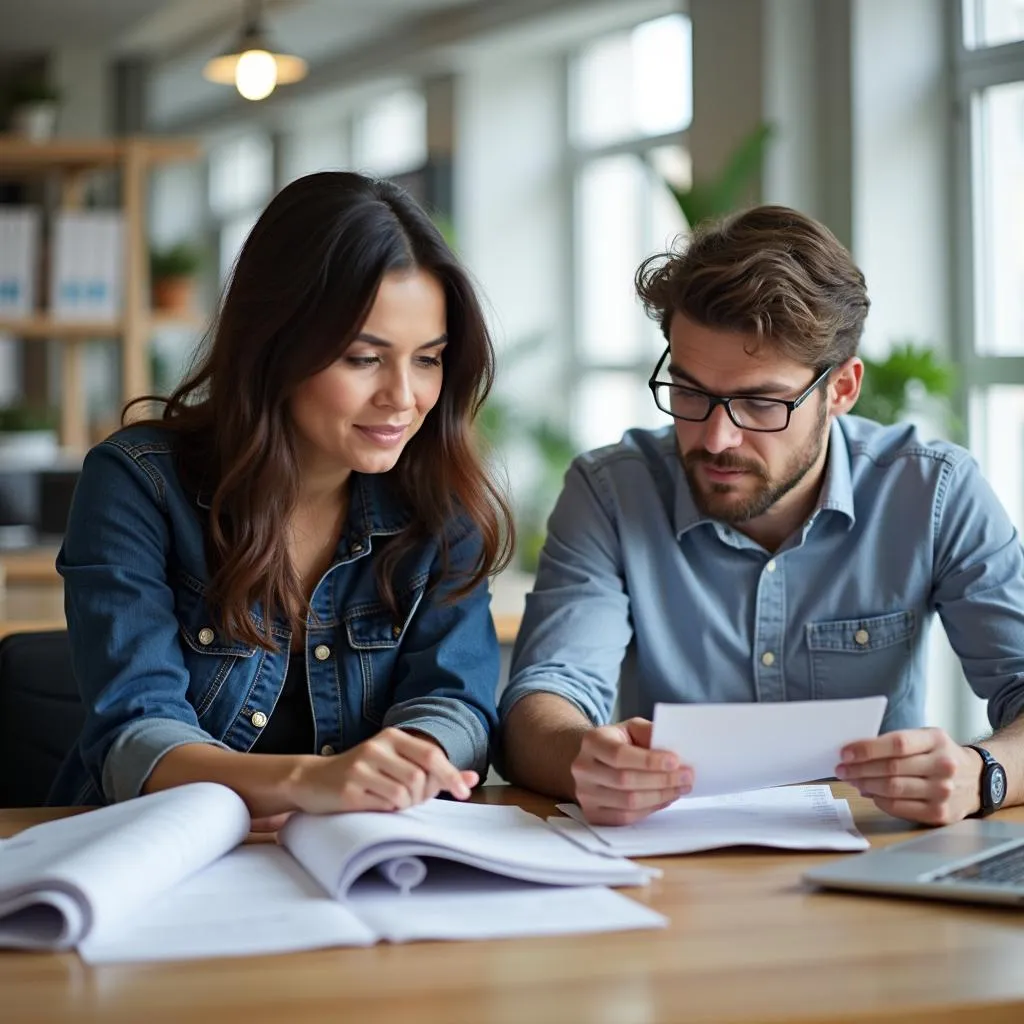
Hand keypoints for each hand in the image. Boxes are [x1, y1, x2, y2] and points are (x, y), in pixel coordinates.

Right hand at [292, 727, 477, 813]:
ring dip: (405, 806)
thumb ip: (434, 771)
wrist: (313, 780)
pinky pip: (385, 806)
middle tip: (410, 800)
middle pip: (420, 778)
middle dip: (422, 796)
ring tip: (391, 802)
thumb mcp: (398, 764)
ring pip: (405, 794)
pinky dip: (389, 811)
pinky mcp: (349, 789)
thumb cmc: (364, 775)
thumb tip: (472, 777)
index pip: (431, 754)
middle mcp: (377, 747)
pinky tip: (377, 806)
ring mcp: (361, 767)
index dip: (451, 775)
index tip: (463, 792)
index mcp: (392, 737)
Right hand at [571, 717, 692, 825]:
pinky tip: (665, 798)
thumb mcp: (632, 729)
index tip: (676, 761)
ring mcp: (585, 794)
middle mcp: (583, 768)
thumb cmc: (619, 743)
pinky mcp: (592, 814)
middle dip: (662, 780)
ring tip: (680, 788)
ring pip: (628, 802)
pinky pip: (626, 817)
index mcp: (592, 742)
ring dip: (660, 796)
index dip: (649, 761)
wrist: (595, 761)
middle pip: (625, 780)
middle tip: (687, 776)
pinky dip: (650, 809)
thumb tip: (673, 745)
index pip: (620, 755)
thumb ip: (650, 732)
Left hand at [836, 727, 981, 824]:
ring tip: (852, 780)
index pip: (897, 743)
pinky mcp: (941, 813)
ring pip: (893, 789)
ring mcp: (944, 792)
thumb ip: (896, 741)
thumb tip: (856, 752)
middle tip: (841, 769)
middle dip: (859, 769)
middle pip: (891, 768)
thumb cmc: (940, 755)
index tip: (844, 753)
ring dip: (866, 785)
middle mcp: (943, 765)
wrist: (977, 779)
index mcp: (936, 740)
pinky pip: (901, 808)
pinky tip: (870, 794)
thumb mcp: (925, 738)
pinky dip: (880, 801)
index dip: (867, 749)